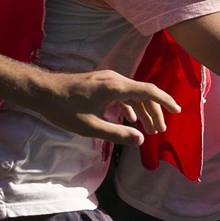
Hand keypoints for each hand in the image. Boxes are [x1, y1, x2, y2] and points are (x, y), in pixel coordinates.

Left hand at [36, 70, 179, 145]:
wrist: (41, 91)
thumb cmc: (64, 109)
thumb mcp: (90, 127)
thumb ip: (117, 133)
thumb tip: (140, 140)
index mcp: (116, 88)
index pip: (149, 92)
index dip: (166, 101)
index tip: (177, 111)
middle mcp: (116, 80)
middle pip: (144, 94)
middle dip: (154, 112)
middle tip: (159, 131)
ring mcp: (108, 79)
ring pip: (133, 94)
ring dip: (143, 110)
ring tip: (148, 127)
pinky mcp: (101, 82)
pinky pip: (123, 92)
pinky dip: (131, 105)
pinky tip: (130, 117)